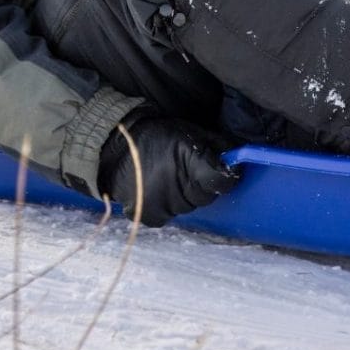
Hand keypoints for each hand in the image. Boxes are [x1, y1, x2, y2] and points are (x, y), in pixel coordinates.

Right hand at [99, 115, 240, 226]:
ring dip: (184, 195)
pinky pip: (170, 215)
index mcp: (190, 163)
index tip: (220, 170)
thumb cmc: (155, 135)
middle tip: (184, 168)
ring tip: (165, 176)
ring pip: (189, 206)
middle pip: (207, 196)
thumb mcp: (188, 131)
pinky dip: (167, 205)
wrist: (112, 148)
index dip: (226, 175)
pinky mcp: (151, 218)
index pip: (223, 181)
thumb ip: (216, 146)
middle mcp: (179, 189)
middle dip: (202, 184)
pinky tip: (155, 189)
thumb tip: (237, 159)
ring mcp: (164, 206)